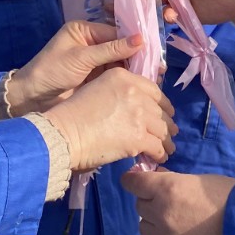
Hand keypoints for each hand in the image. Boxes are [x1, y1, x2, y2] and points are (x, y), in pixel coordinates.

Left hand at [7, 21, 142, 116]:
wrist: (33, 99)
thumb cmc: (52, 71)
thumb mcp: (81, 57)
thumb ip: (111, 49)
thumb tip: (141, 39)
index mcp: (85, 31)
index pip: (115, 32)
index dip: (133, 41)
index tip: (153, 50)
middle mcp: (92, 43)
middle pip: (121, 47)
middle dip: (137, 56)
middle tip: (158, 66)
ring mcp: (95, 62)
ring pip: (121, 63)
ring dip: (135, 70)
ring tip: (155, 77)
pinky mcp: (96, 79)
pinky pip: (116, 76)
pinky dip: (127, 81)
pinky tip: (142, 85)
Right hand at [45, 70, 176, 171]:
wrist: (65, 133)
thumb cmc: (73, 113)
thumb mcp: (97, 89)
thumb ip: (119, 94)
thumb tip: (133, 111)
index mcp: (123, 77)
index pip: (154, 90)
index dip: (163, 103)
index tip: (165, 112)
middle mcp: (135, 92)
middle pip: (160, 110)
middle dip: (166, 122)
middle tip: (169, 132)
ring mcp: (139, 115)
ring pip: (162, 129)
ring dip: (166, 139)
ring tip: (168, 147)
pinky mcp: (138, 137)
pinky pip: (157, 146)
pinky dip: (160, 153)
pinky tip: (159, 157)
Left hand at [122, 170, 234, 234]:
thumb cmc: (228, 198)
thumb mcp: (199, 180)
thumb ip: (173, 180)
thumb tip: (156, 177)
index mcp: (167, 189)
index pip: (132, 182)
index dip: (134, 180)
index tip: (136, 181)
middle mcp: (160, 213)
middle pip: (140, 205)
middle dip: (151, 202)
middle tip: (170, 203)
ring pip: (145, 228)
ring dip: (155, 223)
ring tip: (176, 223)